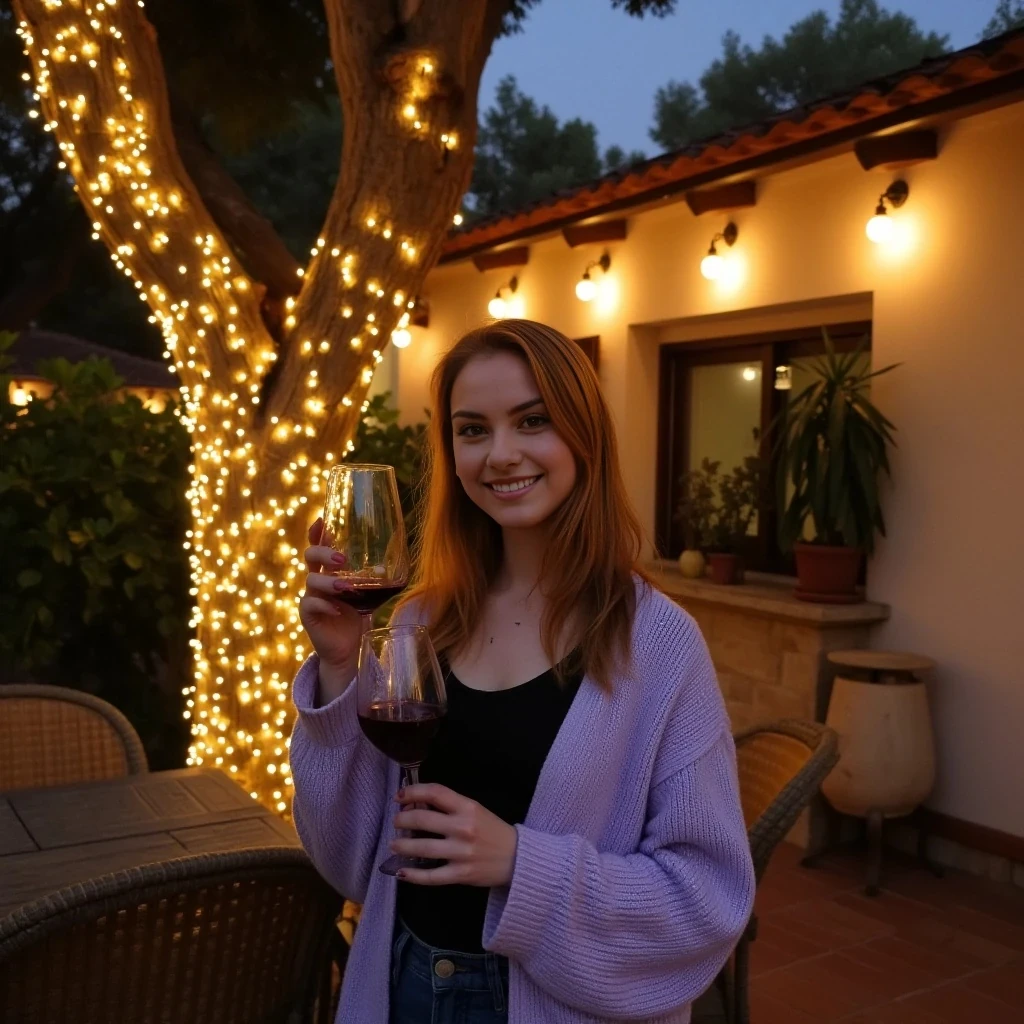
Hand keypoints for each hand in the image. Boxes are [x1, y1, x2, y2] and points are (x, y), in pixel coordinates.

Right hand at [299, 517, 362, 702]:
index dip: (317, 533)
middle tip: (342, 558)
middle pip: (310, 556)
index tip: (321, 520)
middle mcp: (317, 580)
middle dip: (323, 552)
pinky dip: (324, 605)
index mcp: (329, 571)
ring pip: (312, 580)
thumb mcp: (368, 594)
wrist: (348, 648)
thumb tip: (402, 559)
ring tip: (347, 587)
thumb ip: (375, 578)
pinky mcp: (308, 615)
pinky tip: (337, 609)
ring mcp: (310, 596)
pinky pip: (310, 604)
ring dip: (330, 582)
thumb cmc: (358, 616)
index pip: (319, 546)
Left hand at [391, 784, 517, 887]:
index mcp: (468, 807)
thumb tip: (418, 804)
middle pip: (423, 819)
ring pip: (422, 848)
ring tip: (394, 845)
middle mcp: (463, 828)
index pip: (436, 793)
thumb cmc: (492, 831)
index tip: (400, 796)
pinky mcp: (460, 874)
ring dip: (402, 846)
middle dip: (402, 819)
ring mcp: (461, 852)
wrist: (517, 858)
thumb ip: (451, 807)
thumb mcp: (476, 810)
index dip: (413, 792)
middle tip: (396, 822)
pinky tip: (401, 873)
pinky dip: (413, 875)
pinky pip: (431, 876)